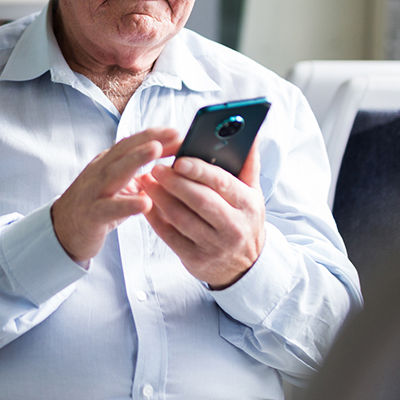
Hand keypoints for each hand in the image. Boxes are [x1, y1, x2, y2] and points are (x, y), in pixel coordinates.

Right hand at [52, 128, 181, 262]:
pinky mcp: (92, 214)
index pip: (131, 144)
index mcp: (107, 163)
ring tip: (156, 150)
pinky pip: (109, 208)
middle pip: (124, 150)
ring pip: (115, 171)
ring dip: (136, 159)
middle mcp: (100, 172)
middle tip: (174, 133)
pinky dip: (127, 204)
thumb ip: (139, 174)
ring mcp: (94, 191)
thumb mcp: (118, 186)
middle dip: (149, 139)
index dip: (154, 135)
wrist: (63, 230)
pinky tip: (145, 203)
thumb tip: (171, 166)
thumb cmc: (97, 206)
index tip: (178, 131)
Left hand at [142, 142, 264, 288]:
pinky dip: (155, 218)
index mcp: (247, 204)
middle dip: (175, 183)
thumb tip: (249, 134)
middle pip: (199, 201)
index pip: (222, 183)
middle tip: (155, 168)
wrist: (245, 266)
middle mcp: (233, 227)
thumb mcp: (253, 193)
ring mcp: (214, 245)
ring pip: (181, 218)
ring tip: (147, 181)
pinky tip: (146, 203)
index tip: (178, 160)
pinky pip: (170, 236)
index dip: (199, 171)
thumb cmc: (244, 220)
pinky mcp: (195, 259)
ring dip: (160, 198)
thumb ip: (248, 163)